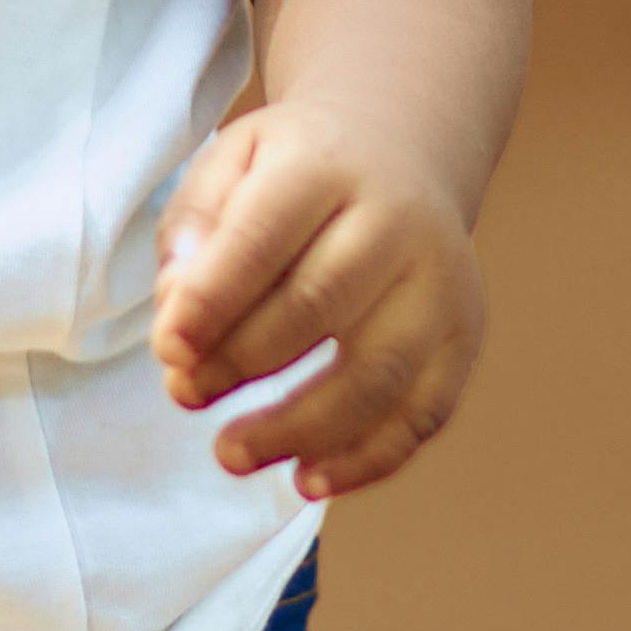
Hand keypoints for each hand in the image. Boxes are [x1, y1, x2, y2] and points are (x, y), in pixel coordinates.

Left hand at [152, 104, 484, 499]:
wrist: (405, 151)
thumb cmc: (297, 169)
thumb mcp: (234, 161)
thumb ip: (196, 225)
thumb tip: (175, 304)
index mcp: (327, 166)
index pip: (265, 237)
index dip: (213, 300)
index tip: (167, 349)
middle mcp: (397, 222)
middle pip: (319, 305)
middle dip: (241, 362)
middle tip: (183, 394)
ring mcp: (441, 284)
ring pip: (376, 372)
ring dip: (298, 428)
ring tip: (231, 453)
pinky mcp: (463, 337)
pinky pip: (423, 413)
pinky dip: (366, 459)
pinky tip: (308, 480)